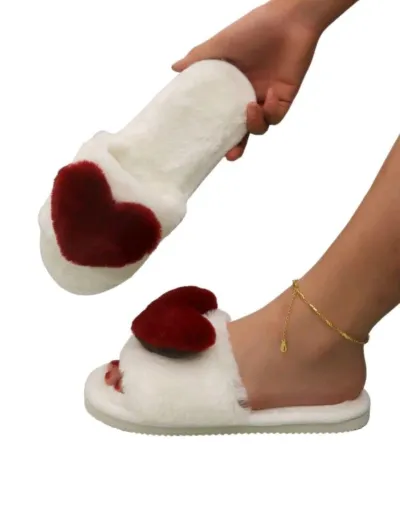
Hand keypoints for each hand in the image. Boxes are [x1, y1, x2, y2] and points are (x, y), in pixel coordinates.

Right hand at [172, 1, 320, 159]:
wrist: (289, 19)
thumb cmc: (254, 29)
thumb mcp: (220, 45)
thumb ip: (198, 59)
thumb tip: (174, 68)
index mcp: (232, 89)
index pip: (222, 118)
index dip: (215, 133)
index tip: (204, 145)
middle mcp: (248, 97)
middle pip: (241, 131)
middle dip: (236, 147)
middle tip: (230, 155)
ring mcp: (266, 99)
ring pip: (259, 128)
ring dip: (254, 125)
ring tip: (250, 109)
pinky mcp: (284, 98)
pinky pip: (276, 116)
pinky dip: (271, 110)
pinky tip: (270, 94)